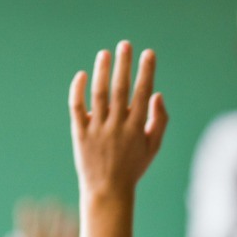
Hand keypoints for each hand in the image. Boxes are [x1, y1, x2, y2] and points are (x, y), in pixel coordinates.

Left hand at [69, 41, 167, 198]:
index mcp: (137, 129)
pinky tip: (81, 74)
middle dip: (124, 65)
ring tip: (105, 53)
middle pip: (120, 89)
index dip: (147, 72)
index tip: (149, 54)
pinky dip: (78, 90)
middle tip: (125, 45)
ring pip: (99, 94)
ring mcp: (98, 129)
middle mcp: (117, 126)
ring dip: (102, 71)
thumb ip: (159, 121)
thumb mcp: (153, 147)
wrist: (108, 191)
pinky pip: (77, 107)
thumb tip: (157, 94)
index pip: (143, 94)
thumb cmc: (133, 168)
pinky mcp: (80, 134)